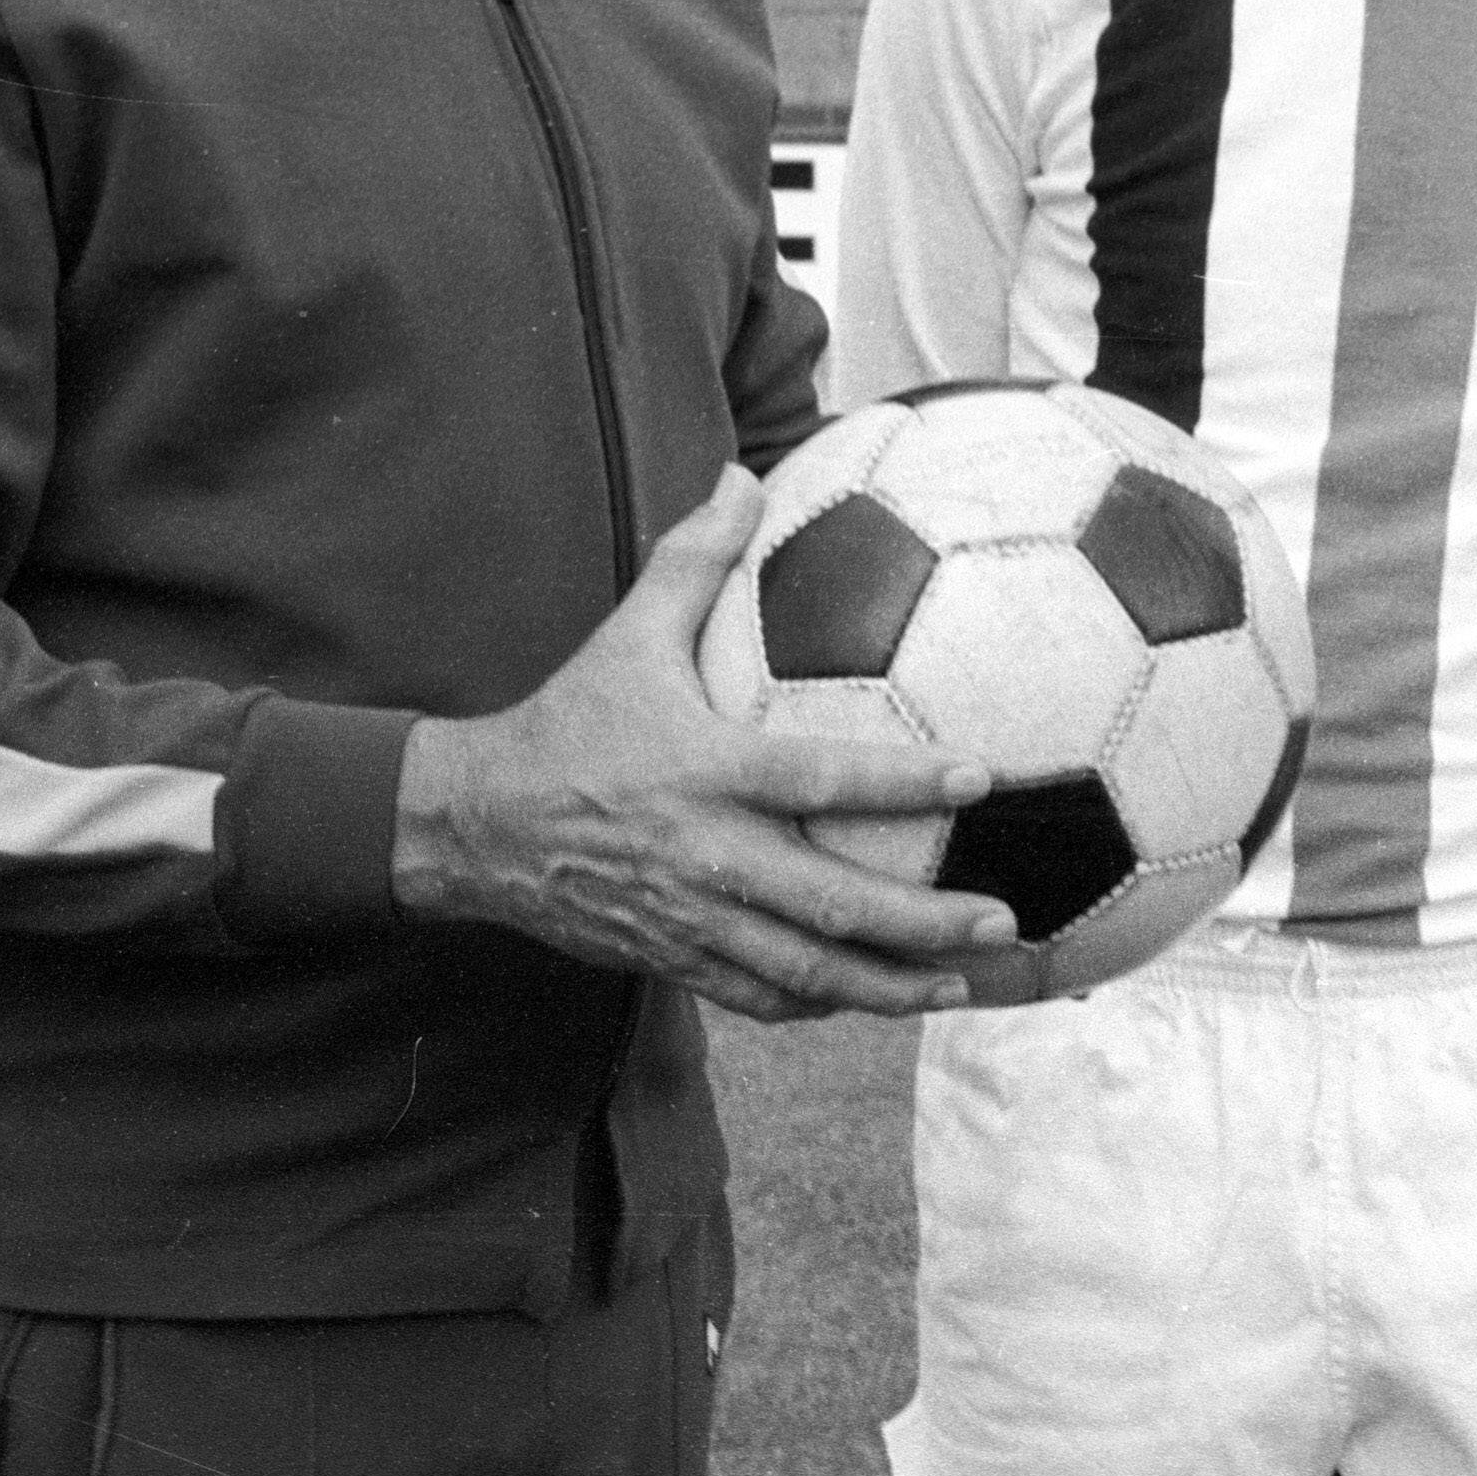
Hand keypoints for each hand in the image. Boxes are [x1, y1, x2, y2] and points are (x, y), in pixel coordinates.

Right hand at [394, 468, 1010, 1023]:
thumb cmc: (569, 721)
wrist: (473, 827)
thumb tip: (744, 472)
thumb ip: (693, 558)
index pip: (820, 778)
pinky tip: (879, 999)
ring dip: (891, 985)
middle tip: (1004, 918)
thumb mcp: (627, 633)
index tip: (983, 777)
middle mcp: (706, 855)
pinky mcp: (673, 959)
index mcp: (705, 771)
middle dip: (923, 920)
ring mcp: (691, 919)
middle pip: (829, 903)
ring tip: (967, 984)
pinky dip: (823, 1003)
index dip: (904, 781)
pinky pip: (760, 995)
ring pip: (805, 970)